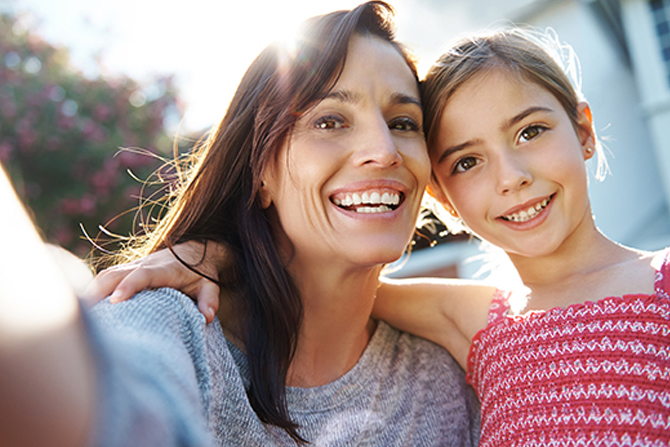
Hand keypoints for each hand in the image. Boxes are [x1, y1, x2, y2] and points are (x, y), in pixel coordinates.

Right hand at [82, 241, 227, 322]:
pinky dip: (93, 291)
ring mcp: (133, 267)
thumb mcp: (210, 285)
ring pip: (106, 275)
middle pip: (115, 273)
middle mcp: (144, 265)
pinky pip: (106, 279)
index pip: (142, 275)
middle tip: (84, 314)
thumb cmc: (202, 273)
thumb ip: (209, 299)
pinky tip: (84, 310)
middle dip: (98, 290)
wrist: (196, 250)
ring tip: (77, 315)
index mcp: (164, 269)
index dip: (128, 286)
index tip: (115, 301)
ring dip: (91, 292)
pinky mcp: (127, 271)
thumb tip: (206, 317)